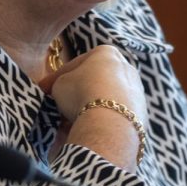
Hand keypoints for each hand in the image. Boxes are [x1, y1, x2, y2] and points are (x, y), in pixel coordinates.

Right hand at [44, 45, 146, 171]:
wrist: (111, 122)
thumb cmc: (81, 93)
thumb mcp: (59, 83)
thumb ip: (59, 84)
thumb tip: (57, 92)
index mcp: (107, 53)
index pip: (76, 64)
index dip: (56, 78)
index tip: (44, 89)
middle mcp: (127, 68)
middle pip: (94, 82)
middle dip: (76, 95)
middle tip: (58, 107)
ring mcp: (137, 92)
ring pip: (105, 101)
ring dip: (87, 110)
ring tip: (68, 124)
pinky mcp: (141, 115)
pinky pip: (115, 116)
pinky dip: (101, 122)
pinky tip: (85, 132)